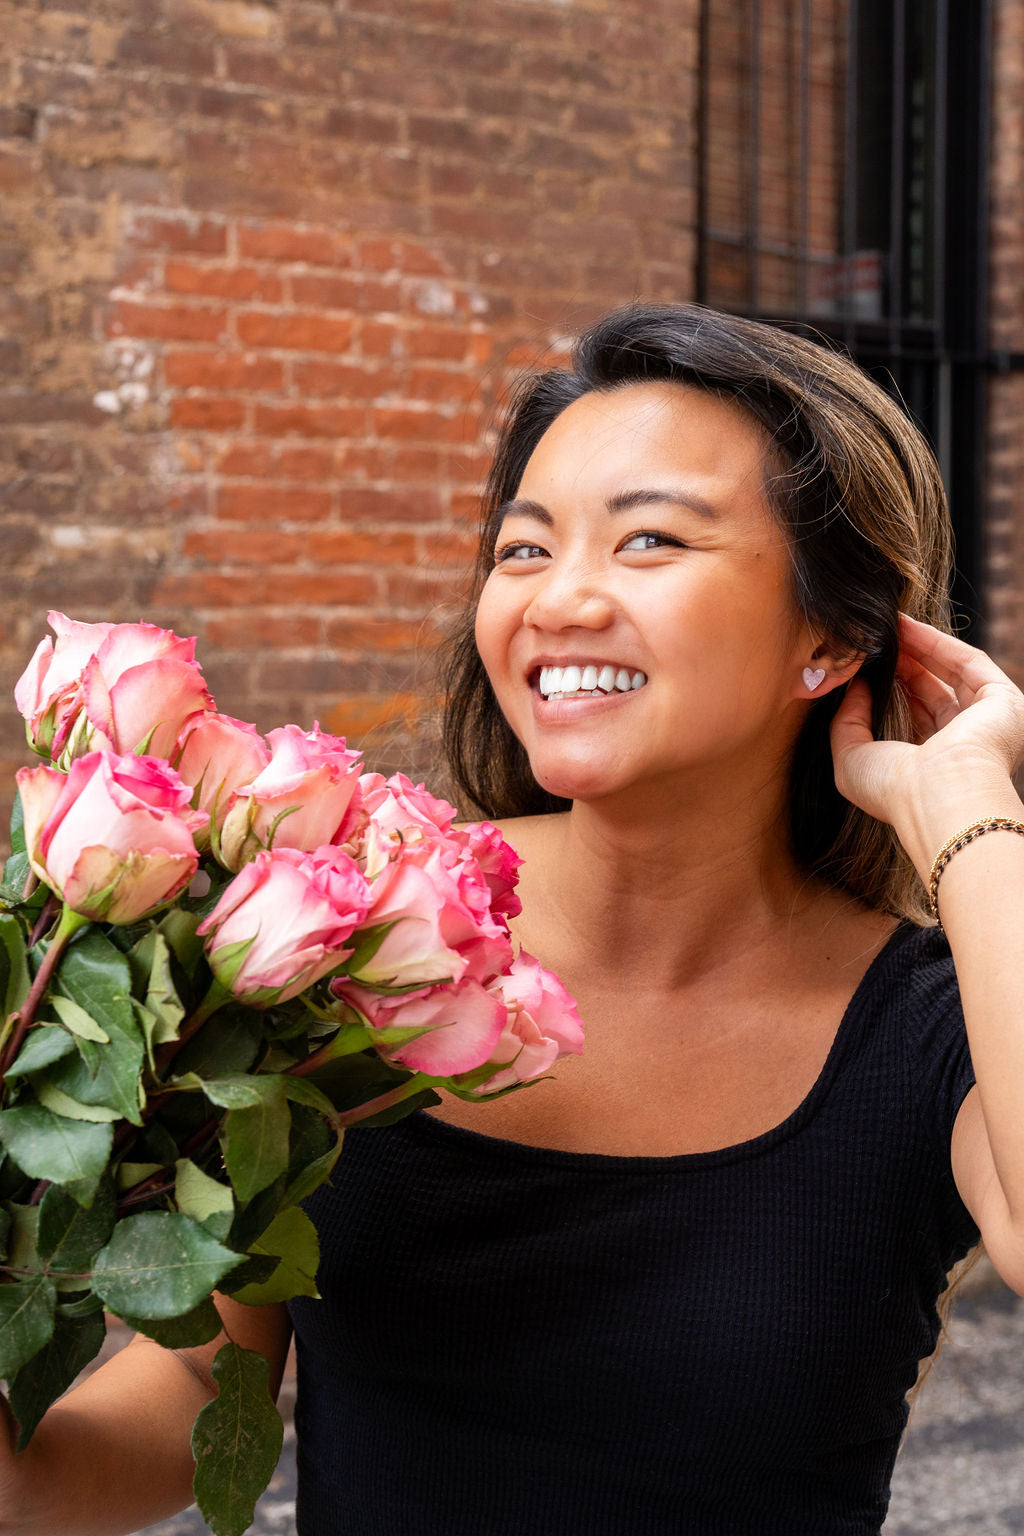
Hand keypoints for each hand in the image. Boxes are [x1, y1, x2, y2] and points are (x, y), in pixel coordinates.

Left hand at [830, 614, 1023, 853]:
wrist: (941, 798)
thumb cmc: (894, 791)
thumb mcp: (852, 759)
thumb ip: (847, 722)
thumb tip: (854, 687)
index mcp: (935, 767)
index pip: (915, 719)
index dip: (890, 688)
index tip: (864, 665)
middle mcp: (966, 746)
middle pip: (934, 692)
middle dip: (903, 663)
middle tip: (875, 640)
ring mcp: (988, 723)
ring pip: (952, 673)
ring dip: (919, 648)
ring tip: (887, 628)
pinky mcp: (1004, 702)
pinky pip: (970, 663)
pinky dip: (938, 643)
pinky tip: (908, 629)